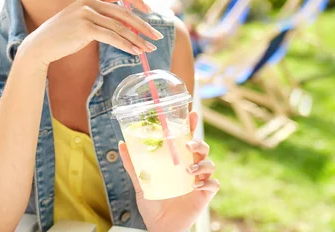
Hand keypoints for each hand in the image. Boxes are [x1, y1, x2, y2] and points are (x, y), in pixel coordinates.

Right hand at [21, 0, 162, 66]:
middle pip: (124, 13)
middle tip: (157, 37)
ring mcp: (86, 14)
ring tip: (148, 50)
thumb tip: (126, 25)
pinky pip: (112, 37)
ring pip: (120, 27)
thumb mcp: (83, 19)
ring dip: (137, 40)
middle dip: (143, 26)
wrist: (41, 45)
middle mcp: (89, 2)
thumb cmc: (64, 35)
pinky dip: (126, 45)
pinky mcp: (85, 28)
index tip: (149, 10)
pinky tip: (135, 52)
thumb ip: (101, 17)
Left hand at [118, 111, 218, 231]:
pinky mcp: (204, 195)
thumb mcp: (140, 181)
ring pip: (210, 163)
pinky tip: (196, 185)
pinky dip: (208, 182)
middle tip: (189, 145)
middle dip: (199, 142)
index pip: (187, 139)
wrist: (159, 226)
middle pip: (202, 148)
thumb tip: (121, 144)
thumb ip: (132, 164)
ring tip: (188, 170)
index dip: (191, 125)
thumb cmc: (152, 203)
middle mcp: (190, 167)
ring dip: (202, 163)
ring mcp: (198, 181)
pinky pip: (213, 184)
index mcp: (177, 161)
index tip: (191, 114)